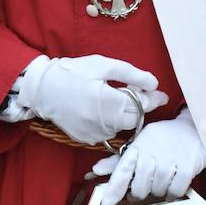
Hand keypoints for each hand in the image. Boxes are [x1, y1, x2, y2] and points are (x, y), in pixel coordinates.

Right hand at [16, 55, 167, 147]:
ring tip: (114, 96)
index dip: (153, 99)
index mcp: (108, 101)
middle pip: (134, 118)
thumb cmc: (74, 72)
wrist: (43, 89)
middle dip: (139, 106)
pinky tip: (101, 108)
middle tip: (135, 91)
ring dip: (124, 114)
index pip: (141, 104)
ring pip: (122, 127)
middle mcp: (103, 121)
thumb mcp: (103, 65)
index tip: (162, 95)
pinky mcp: (86, 139)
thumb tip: (154, 83)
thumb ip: (131, 73)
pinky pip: (108, 132)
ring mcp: (94, 133)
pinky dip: (111, 121)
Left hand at [92, 109, 205, 204]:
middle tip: (146, 185)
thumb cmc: (163, 138)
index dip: (112, 192)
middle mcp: (152, 154)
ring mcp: (170, 161)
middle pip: (140, 190)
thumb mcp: (140, 144)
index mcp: (138, 148)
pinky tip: (173, 182)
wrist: (192, 129)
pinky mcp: (186, 168)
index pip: (121, 173)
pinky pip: (175, 192)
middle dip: (141, 192)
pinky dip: (174, 192)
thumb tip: (96, 170)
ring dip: (160, 191)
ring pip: (158, 192)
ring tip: (163, 178)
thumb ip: (118, 161)